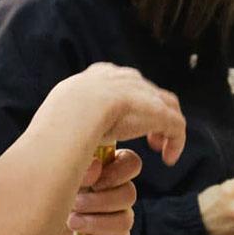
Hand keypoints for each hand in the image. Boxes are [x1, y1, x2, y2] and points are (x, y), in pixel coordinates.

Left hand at [49, 148, 141, 234]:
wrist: (32, 224)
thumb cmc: (45, 193)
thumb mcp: (58, 175)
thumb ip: (80, 169)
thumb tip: (97, 165)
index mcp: (107, 168)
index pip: (131, 163)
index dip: (119, 173)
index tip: (96, 182)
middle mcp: (115, 191)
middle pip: (129, 194)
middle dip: (100, 202)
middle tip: (75, 204)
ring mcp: (115, 217)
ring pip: (126, 221)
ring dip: (97, 223)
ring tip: (72, 223)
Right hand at [58, 63, 185, 164]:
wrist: (74, 113)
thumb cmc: (58, 120)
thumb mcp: (61, 114)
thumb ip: (69, 119)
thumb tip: (61, 135)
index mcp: (100, 75)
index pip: (122, 82)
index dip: (127, 101)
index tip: (122, 122)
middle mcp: (125, 78)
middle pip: (148, 91)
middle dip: (151, 112)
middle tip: (148, 138)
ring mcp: (144, 92)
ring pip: (166, 106)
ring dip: (166, 127)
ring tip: (159, 148)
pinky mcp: (158, 111)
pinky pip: (176, 125)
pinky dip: (175, 142)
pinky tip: (169, 159)